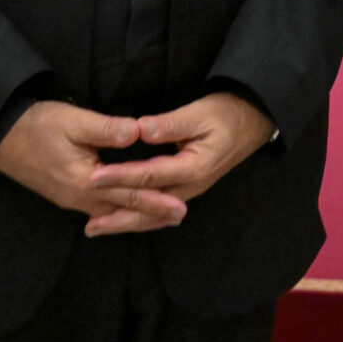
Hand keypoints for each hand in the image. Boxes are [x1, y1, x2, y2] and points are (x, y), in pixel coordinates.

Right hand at [0, 99, 186, 234]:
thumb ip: (106, 129)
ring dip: (135, 213)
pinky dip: (117, 210)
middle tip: (179, 216)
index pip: (128, 195)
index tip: (180, 207)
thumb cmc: (38, 125)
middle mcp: (78, 197)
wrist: (1, 136)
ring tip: (161, 216)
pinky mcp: (65, 193)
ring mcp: (70, 198)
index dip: (155, 201)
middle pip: (122, 210)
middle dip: (151, 214)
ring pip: (110, 212)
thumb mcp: (73, 121)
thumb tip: (137, 132)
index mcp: (84, 181)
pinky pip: (98, 208)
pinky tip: (126, 208)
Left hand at [84, 92, 278, 234]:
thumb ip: (170, 124)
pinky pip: (160, 209)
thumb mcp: (199, 113)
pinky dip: (141, 217)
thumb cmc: (226, 114)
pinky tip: (125, 219)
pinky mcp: (188, 189)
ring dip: (127, 222)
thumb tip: (140, 130)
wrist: (252, 122)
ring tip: (98, 228)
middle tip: (90, 226)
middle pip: (150, 207)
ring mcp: (191, 190)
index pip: (149, 175)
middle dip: (119, 217)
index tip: (93, 178)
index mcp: (193, 167)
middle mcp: (191, 186)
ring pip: (154, 213)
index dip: (119, 177)